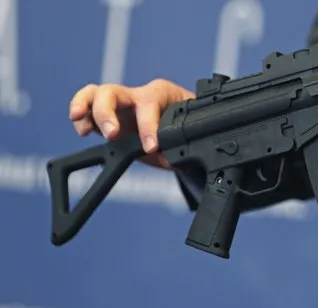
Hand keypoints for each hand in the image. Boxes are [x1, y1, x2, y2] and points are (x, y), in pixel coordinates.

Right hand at [69, 78, 194, 168]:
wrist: (183, 128)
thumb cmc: (186, 124)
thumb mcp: (187, 131)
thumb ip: (178, 143)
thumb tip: (169, 157)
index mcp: (160, 93)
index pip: (148, 103)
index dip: (148, 125)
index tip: (151, 147)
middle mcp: (136, 95)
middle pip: (112, 91)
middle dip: (107, 112)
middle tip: (112, 134)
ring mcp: (120, 105)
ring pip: (94, 94)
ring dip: (84, 106)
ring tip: (82, 125)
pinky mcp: (109, 118)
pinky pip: (88, 110)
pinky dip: (81, 119)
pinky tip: (83, 131)